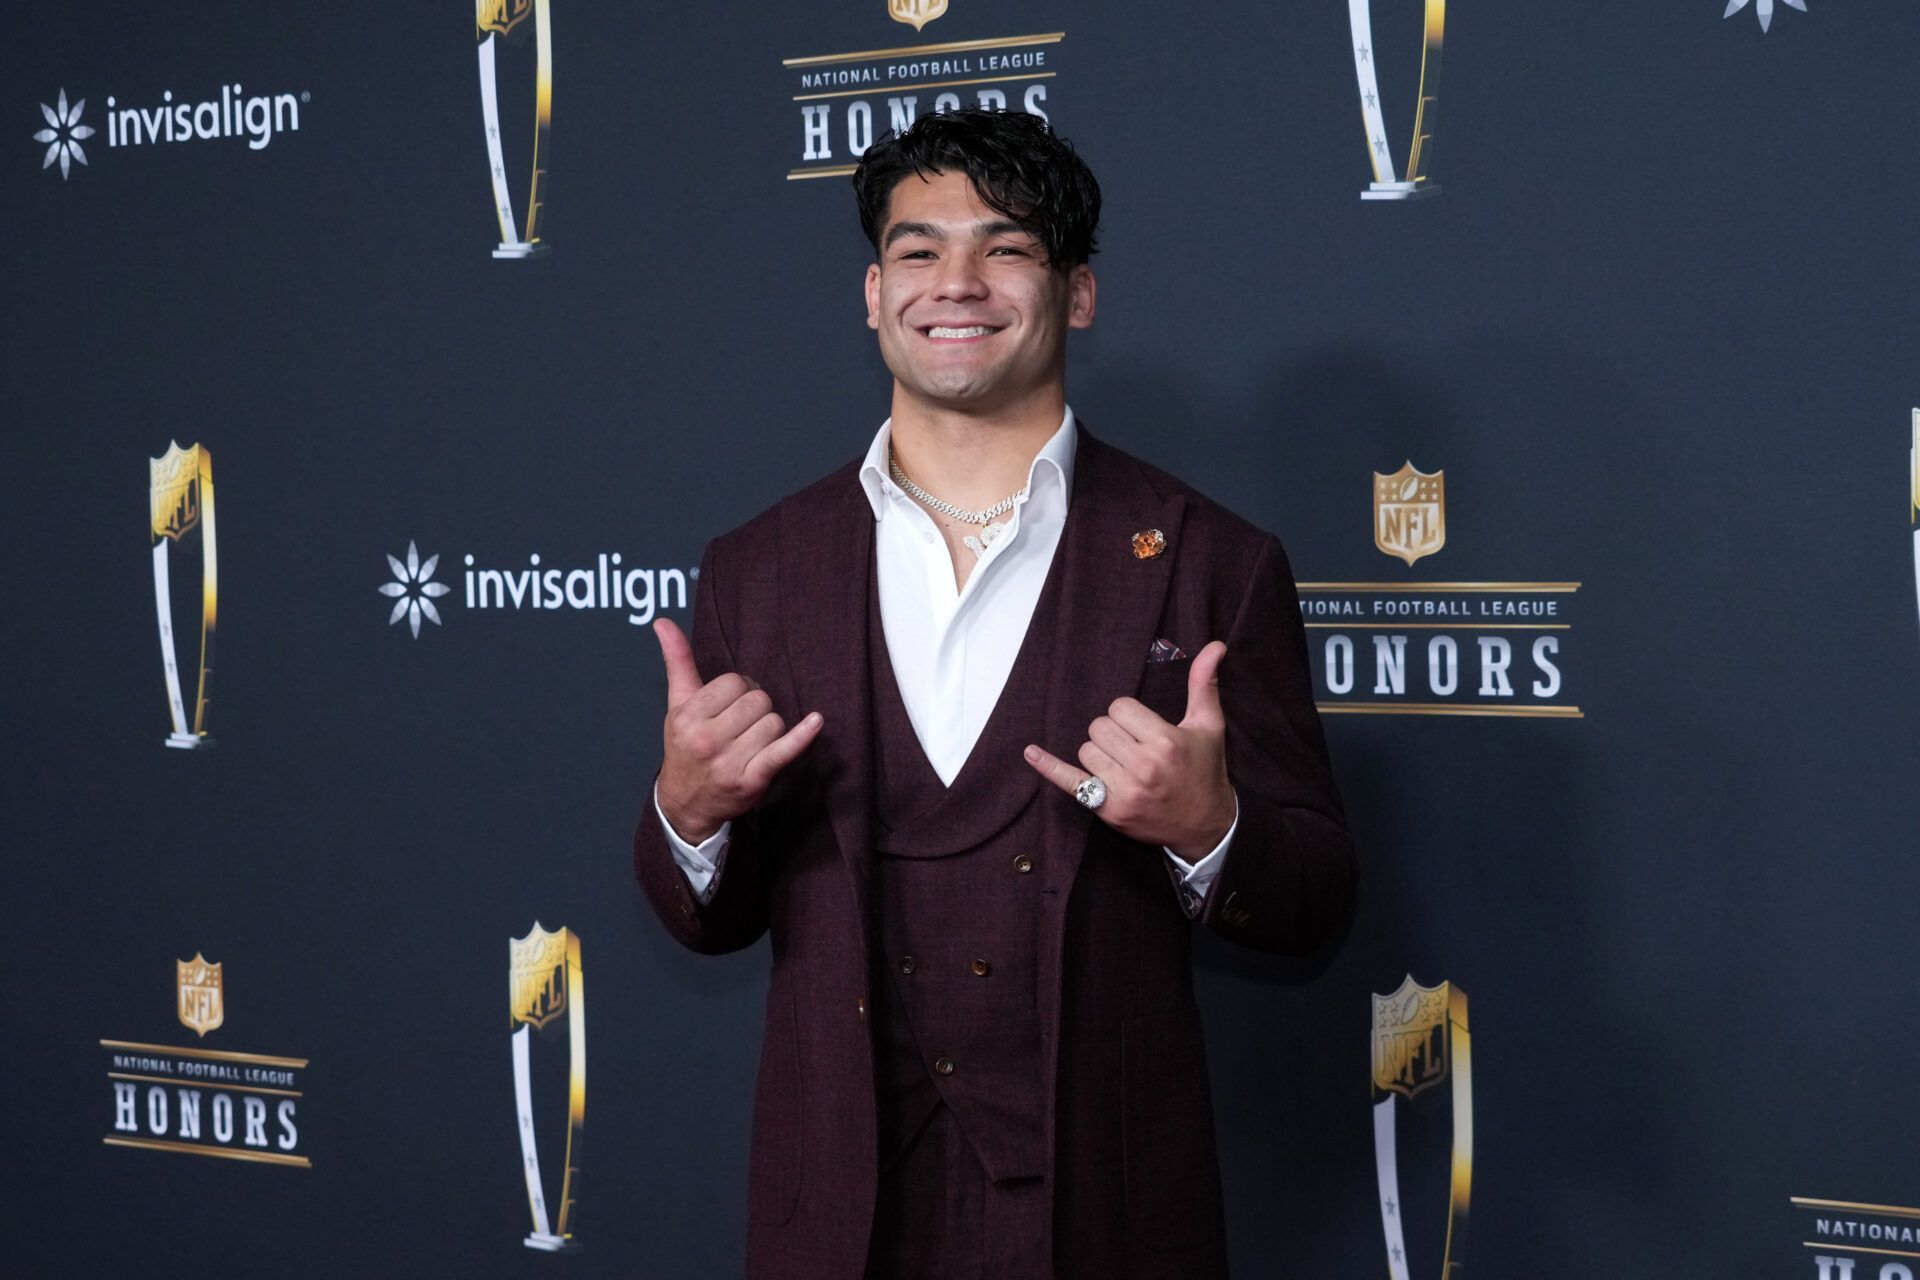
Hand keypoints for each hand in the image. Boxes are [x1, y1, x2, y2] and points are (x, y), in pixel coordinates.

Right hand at [653, 618, 822, 844]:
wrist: (686, 803)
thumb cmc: (684, 747)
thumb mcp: (677, 704)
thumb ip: (678, 661)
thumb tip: (663, 622)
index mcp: (688, 716)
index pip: (734, 682)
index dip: (739, 690)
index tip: (730, 705)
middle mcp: (707, 739)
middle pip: (758, 701)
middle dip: (755, 709)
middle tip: (741, 725)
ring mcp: (730, 762)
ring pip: (773, 723)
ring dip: (769, 729)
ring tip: (750, 742)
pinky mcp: (751, 780)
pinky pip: (783, 751)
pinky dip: (802, 736)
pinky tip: (815, 721)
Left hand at [1023, 641, 1234, 860]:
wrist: (1205, 826)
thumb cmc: (1205, 771)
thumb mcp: (1209, 726)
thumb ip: (1204, 684)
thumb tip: (1215, 645)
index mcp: (1166, 741)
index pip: (1120, 708)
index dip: (1129, 715)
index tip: (1143, 729)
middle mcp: (1144, 766)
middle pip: (1099, 727)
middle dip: (1113, 733)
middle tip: (1134, 747)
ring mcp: (1124, 791)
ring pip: (1086, 750)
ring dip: (1099, 753)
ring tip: (1124, 764)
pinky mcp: (1109, 809)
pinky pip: (1070, 782)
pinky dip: (1049, 767)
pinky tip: (1031, 753)